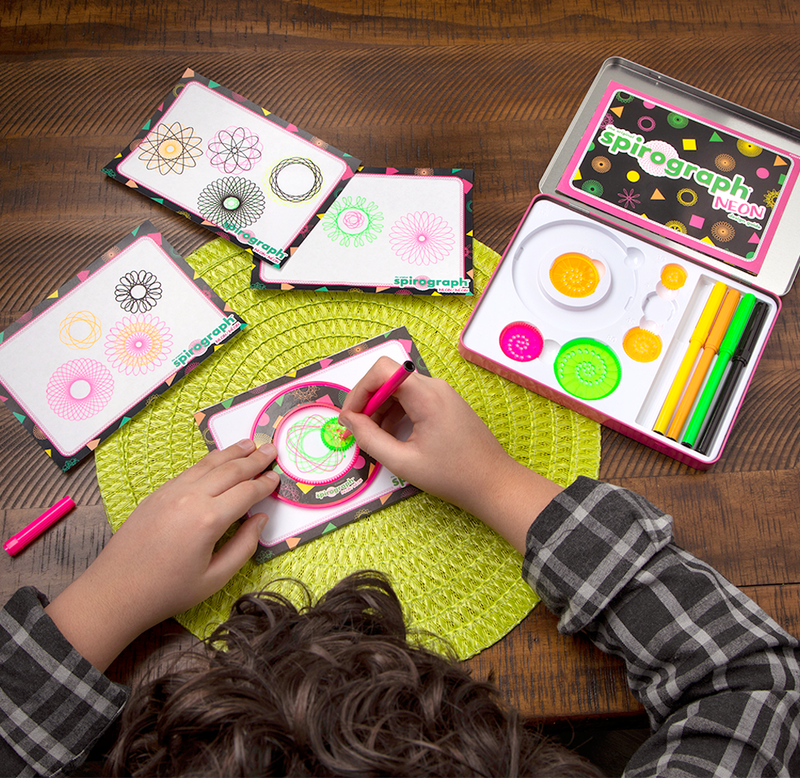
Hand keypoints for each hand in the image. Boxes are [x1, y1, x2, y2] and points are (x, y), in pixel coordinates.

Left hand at [45, 439, 279, 670]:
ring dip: (232, 452)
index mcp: (209, 520)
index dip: (265, 484)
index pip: (247, 492)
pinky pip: (190, 471)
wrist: (116, 591)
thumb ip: (244, 546)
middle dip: (254, 459)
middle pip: (230, 470)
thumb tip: (260, 519)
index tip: (277, 477)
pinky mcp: (158, 493)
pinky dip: (209, 462)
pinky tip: (218, 460)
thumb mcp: (215, 578)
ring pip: (208, 464)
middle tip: (271, 448)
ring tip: (249, 444)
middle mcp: (191, 498)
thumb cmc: (168, 591)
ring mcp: (171, 492)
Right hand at [339, 357, 562, 551]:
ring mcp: (442, 393)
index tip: (351, 417)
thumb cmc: (452, 476)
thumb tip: (348, 421)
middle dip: (367, 402)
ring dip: (380, 409)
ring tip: (375, 438)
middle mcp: (435, 387)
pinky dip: (396, 413)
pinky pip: (412, 398)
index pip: (382, 370)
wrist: (494, 483)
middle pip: (388, 378)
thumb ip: (370, 439)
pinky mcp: (446, 403)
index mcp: (427, 397)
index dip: (360, 390)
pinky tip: (393, 437)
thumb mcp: (403, 462)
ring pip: (398, 388)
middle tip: (357, 431)